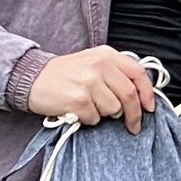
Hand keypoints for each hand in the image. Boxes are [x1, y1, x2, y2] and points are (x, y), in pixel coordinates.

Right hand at [28, 44, 157, 130]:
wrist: (31, 77)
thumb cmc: (64, 74)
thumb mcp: (92, 62)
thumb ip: (115, 73)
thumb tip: (140, 95)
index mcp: (106, 55)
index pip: (138, 74)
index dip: (147, 94)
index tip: (149, 108)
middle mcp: (99, 65)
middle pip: (129, 95)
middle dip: (134, 115)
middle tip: (133, 126)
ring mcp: (88, 82)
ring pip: (113, 109)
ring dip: (104, 114)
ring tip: (90, 106)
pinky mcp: (78, 100)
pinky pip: (95, 118)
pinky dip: (88, 119)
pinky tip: (78, 111)